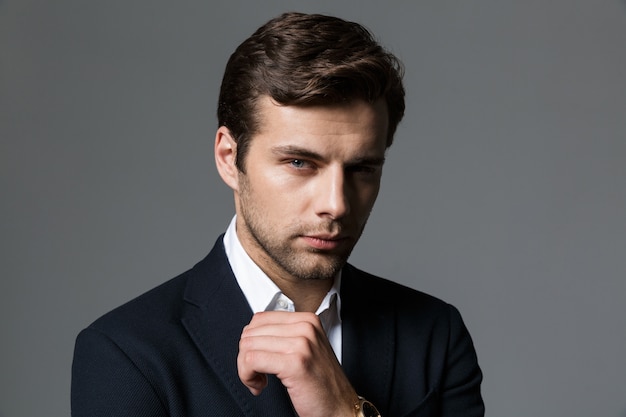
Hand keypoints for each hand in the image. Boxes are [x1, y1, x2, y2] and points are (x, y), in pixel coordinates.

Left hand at [238, 311, 357, 416]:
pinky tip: (260, 385)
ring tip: (259, 380)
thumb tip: (251, 334)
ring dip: (246, 369)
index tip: (257, 358)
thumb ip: (283, 336)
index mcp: (307, 320)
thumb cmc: (321, 383)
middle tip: (257, 373)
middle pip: (251, 333)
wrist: (340, 407)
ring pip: (248, 347)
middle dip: (245, 356)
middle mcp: (305, 328)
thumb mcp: (305, 349)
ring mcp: (302, 344)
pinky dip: (248, 376)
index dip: (251, 342)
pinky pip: (252, 361)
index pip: (259, 319)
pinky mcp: (295, 363)